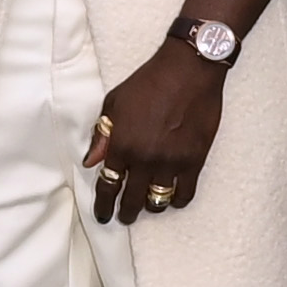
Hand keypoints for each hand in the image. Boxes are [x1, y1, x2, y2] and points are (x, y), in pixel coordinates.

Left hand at [87, 42, 226, 223]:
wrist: (188, 70)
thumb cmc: (148, 82)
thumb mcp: (114, 103)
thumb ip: (102, 135)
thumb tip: (91, 161)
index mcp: (121, 144)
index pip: (107, 186)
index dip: (103, 205)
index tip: (103, 215)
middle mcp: (144, 158)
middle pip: (131, 199)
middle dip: (125, 213)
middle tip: (124, 217)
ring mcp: (171, 162)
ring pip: (158, 201)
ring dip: (151, 206)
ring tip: (148, 205)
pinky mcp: (194, 160)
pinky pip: (185, 194)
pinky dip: (177, 201)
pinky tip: (173, 198)